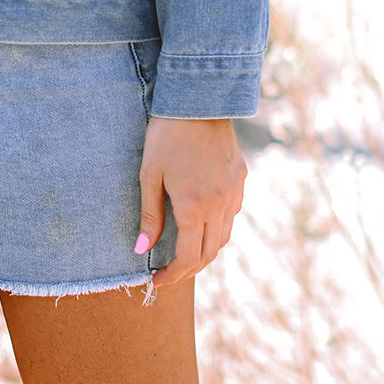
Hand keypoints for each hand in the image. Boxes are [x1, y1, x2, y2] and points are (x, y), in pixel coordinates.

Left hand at [135, 117, 246, 287]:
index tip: (157, 282)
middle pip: (209, 253)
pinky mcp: (241, 179)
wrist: (199, 100)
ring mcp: (234, 193)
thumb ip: (150, 215)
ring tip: (184, 253)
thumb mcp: (150, 175)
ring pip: (224, 236)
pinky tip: (203, 223)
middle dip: (189, 269)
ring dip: (205, 251)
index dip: (173, 275)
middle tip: (169, 273)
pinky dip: (218, 228)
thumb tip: (142, 250)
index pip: (188, 258)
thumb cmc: (166, 136)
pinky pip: (232, 215)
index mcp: (195, 208)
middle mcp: (220, 206)